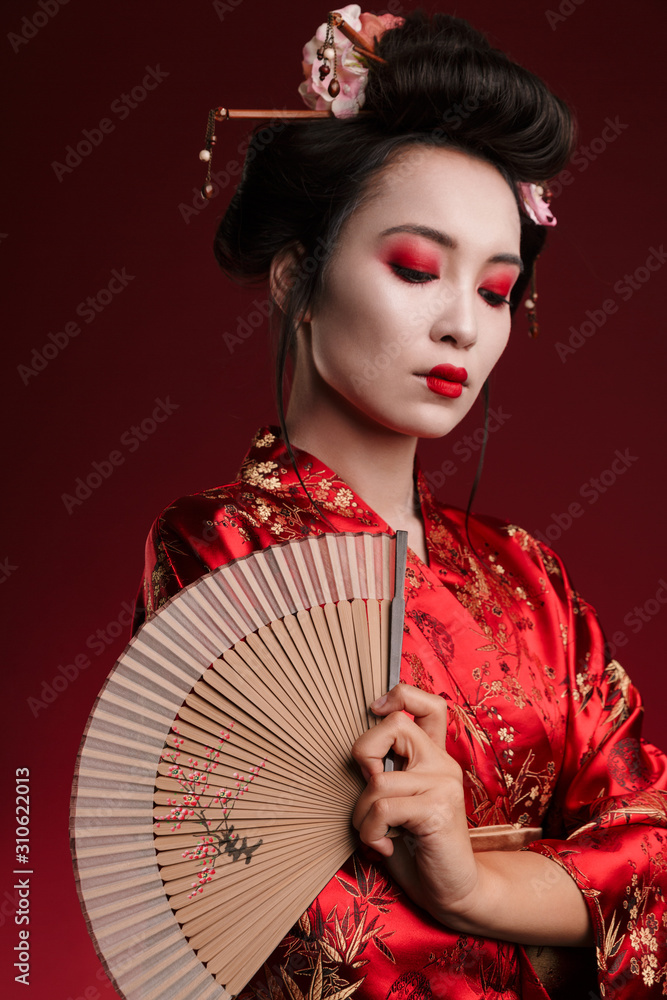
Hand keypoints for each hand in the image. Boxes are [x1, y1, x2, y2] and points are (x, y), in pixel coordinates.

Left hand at [351, 683, 479, 923]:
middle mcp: (442, 764)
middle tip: (368, 791)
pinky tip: (384, 847)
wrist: (453, 892)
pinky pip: (382, 808)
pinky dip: (370, 832)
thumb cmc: (417, 848)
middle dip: (363, 754)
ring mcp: (442, 785)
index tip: (375, 709)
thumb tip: (359, 757)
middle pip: (395, 725)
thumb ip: (386, 774)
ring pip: (378, 780)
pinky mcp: (437, 810)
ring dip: (362, 815)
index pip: (429, 705)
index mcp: (434, 758)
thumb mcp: (397, 803)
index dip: (401, 695)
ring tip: (376, 835)